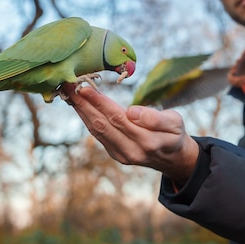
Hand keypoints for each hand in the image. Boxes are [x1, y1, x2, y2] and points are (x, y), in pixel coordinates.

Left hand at [61, 83, 199, 183]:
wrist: (173, 158)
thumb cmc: (174, 133)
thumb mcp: (175, 122)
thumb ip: (155, 118)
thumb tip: (131, 112)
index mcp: (148, 141)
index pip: (119, 118)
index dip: (101, 103)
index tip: (85, 88)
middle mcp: (132, 151)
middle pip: (103, 125)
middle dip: (84, 104)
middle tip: (69, 85)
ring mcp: (122, 155)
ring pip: (97, 131)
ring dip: (82, 111)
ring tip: (70, 93)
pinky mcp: (116, 155)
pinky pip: (99, 135)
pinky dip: (87, 119)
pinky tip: (81, 105)